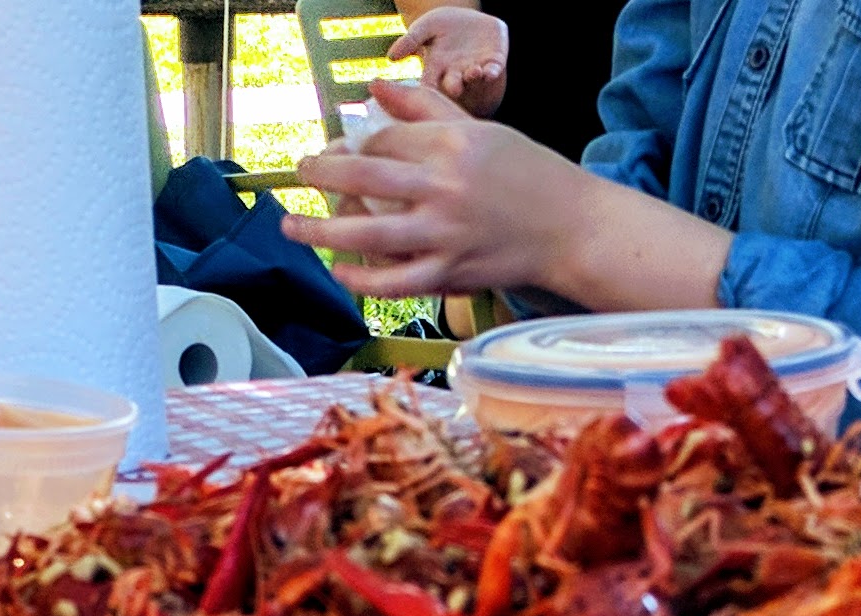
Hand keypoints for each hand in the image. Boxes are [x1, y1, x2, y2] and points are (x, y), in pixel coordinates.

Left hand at [287, 80, 583, 296]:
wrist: (568, 228)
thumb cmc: (525, 175)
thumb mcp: (480, 131)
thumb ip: (425, 109)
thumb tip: (375, 88)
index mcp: (450, 145)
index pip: (383, 140)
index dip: (352, 144)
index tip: (335, 150)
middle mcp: (443, 189)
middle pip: (364, 177)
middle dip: (321, 173)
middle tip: (298, 171)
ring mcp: (445, 235)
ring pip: (368, 233)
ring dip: (321, 231)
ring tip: (291, 227)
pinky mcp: (451, 274)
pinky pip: (394, 282)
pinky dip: (362, 279)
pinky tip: (340, 272)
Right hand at [387, 9, 509, 117]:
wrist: (469, 20)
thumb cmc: (443, 26)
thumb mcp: (425, 28)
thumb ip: (410, 41)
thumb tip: (391, 57)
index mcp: (437, 70)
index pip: (430, 84)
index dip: (428, 90)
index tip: (428, 92)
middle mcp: (456, 75)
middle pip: (453, 85)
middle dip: (454, 86)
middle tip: (454, 87)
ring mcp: (475, 71)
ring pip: (474, 79)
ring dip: (474, 77)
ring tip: (473, 72)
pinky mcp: (493, 63)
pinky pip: (493, 71)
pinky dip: (492, 73)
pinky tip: (490, 71)